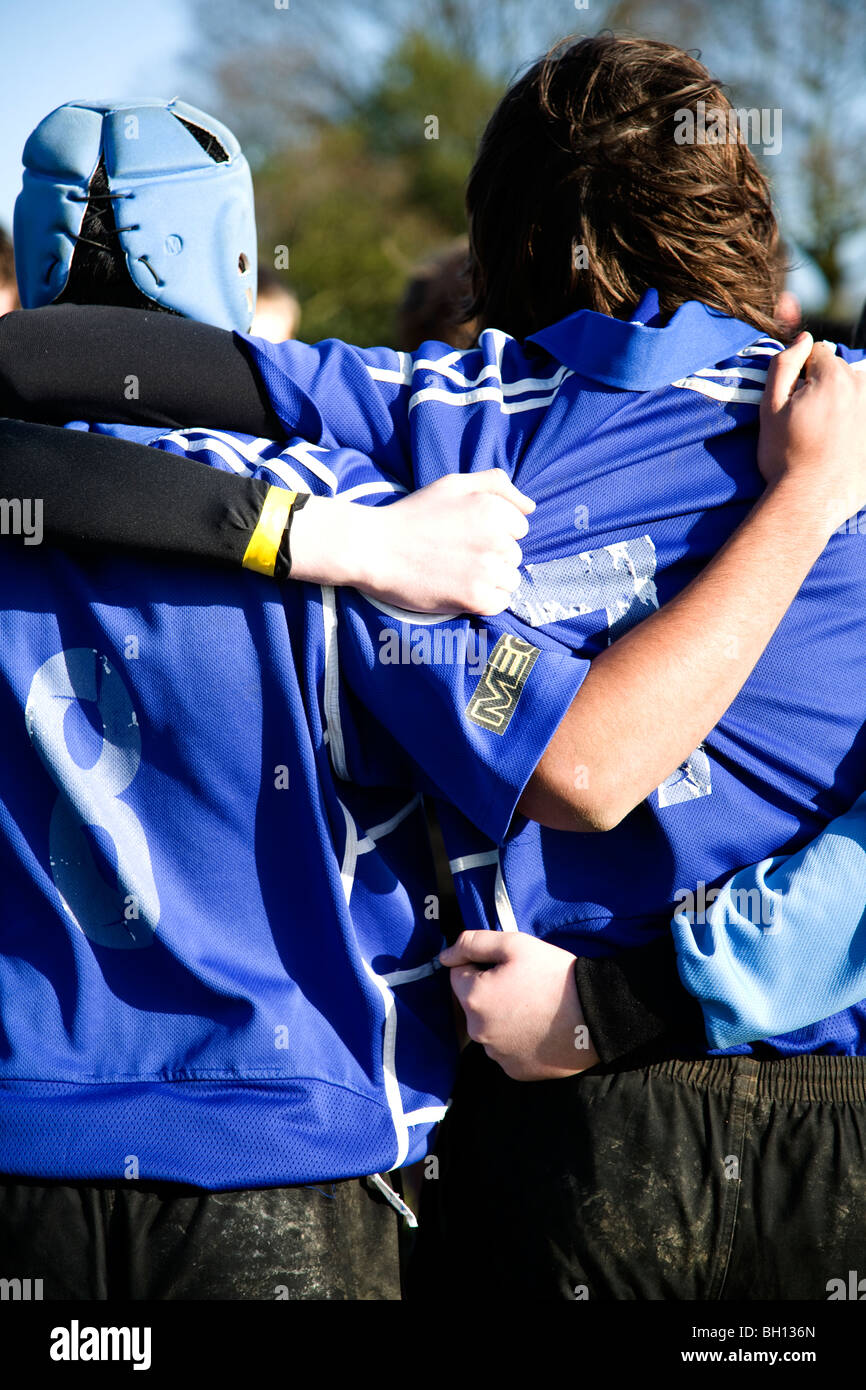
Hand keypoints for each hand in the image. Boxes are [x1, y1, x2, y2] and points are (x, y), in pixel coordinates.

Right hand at [359, 470, 533, 613]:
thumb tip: (530, 507)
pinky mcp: (475, 599)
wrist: (374, 549)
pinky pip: (499, 603)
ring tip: (458, 572)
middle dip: (493, 556)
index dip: (495, 532)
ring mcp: (486, 571)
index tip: (467, 534)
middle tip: (457, 553)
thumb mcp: (453, 484)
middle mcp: (496, 539)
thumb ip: (496, 485)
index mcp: (494, 509)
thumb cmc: (414, 515)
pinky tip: (459, 589)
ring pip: (510, 581)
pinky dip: (483, 601)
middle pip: (516, 556)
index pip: (520, 528)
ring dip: (490, 580)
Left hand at [439, 930, 599, 1080]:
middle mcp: (478, 1032)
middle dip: (489, 991)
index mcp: (473, 998)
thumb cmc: (554, 975)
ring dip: (501, 1016)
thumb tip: (444, 957)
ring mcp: (496, 1055)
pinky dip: (516, 1038)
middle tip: (524, 985)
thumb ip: (473, 943)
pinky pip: (505, 1048)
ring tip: (534, 1007)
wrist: (595, 1015)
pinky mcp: (514, 1071)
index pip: (458, 974)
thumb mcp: (514, 943)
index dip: (482, 965)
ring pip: (488, 1027)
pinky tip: (539, 1028)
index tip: (509, 967)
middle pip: (472, 1003)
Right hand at [758, 331, 865, 531]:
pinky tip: (837, 448)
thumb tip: (802, 339)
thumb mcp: (770, 408)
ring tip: (823, 437)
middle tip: (805, 423)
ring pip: (854, 394)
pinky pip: (861, 419)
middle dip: (822, 388)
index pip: (817, 354)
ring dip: (840, 405)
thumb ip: (783, 365)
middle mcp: (862, 389)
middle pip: (838, 373)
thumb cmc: (785, 456)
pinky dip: (852, 427)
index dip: (799, 376)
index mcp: (834, 378)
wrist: (808, 502)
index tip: (792, 403)